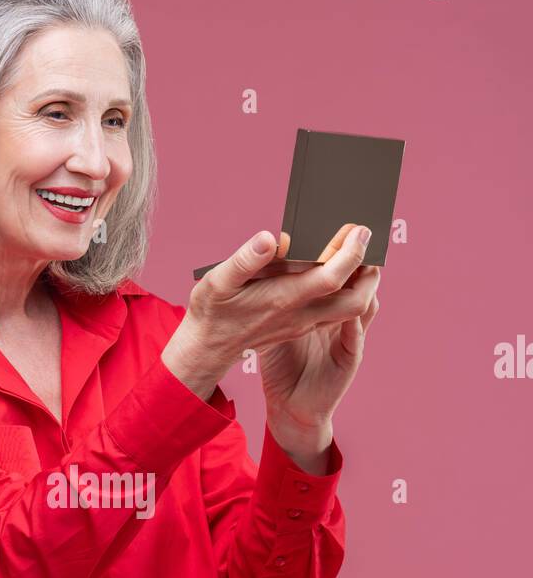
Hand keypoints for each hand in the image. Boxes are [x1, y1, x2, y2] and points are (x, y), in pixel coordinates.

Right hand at [181, 222, 379, 427]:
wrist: (207, 348)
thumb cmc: (211, 311)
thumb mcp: (217, 281)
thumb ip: (245, 260)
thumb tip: (270, 239)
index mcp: (283, 300)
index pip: (332, 277)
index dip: (352, 252)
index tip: (360, 229)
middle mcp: (299, 316)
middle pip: (355, 301)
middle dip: (370, 273)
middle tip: (369, 242)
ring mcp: (303, 324)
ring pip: (349, 310)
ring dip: (362, 283)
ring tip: (361, 252)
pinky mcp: (300, 327)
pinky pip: (336, 313)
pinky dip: (348, 293)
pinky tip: (342, 271)